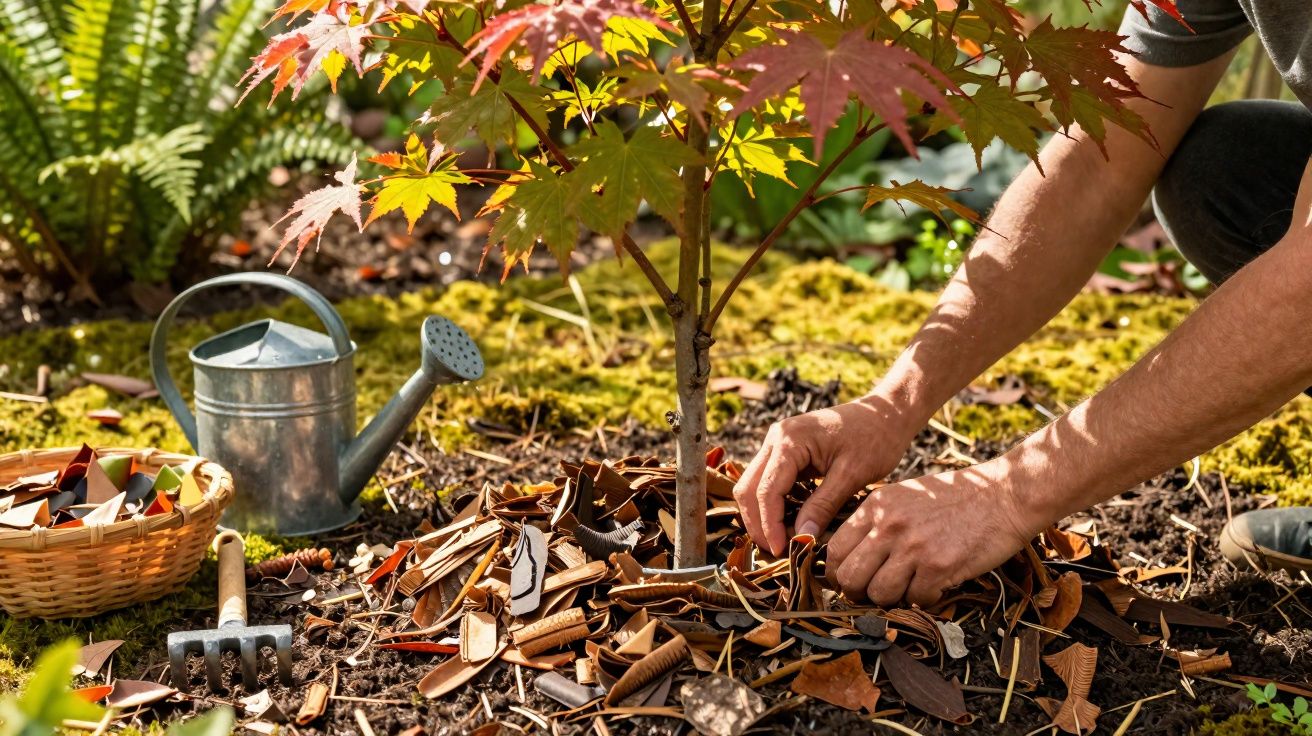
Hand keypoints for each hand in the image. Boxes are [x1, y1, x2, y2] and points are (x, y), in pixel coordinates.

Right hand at [733, 394, 916, 556]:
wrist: (887, 413)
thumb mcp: (852, 475)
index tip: (781, 551)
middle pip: (749, 488)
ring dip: (763, 515)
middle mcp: (775, 438)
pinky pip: (769, 481)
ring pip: (755, 486)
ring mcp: (778, 443)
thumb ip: (823, 506)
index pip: (766, 490)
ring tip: (783, 541)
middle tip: (777, 551)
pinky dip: (774, 504)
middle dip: (759, 523)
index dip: (769, 525)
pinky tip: (790, 523)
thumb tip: (801, 538)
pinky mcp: (786, 451)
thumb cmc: (875, 438)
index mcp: (789, 440)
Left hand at [825, 460, 1045, 606]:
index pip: (835, 550)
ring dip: (892, 599)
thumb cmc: (955, 498)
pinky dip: (924, 599)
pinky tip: (935, 585)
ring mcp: (913, 546)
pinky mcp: (939, 566)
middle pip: (850, 578)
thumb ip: (876, 523)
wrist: (1003, 494)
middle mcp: (888, 525)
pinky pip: (916, 599)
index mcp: (875, 507)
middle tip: (874, 594)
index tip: (847, 583)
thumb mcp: (903, 497)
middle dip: (858, 594)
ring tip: (909, 586)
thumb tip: (851, 558)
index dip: (837, 575)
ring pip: (879, 594)